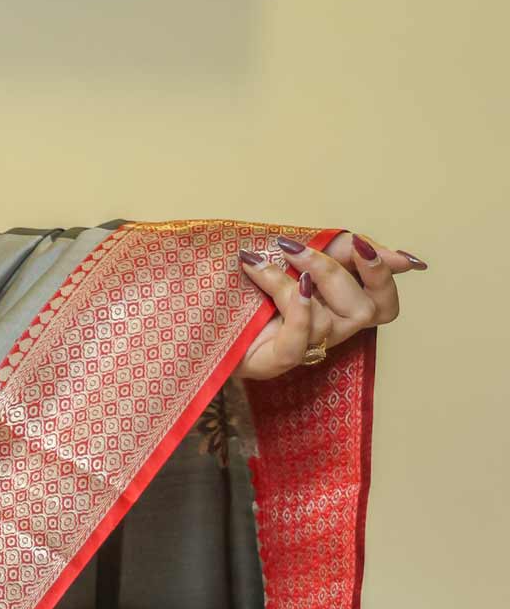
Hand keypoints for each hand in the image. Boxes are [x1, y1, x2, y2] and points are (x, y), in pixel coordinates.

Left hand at [237, 231, 424, 379]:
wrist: (210, 316)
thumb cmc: (258, 288)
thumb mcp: (303, 258)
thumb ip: (343, 251)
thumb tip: (398, 255)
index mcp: (345, 306)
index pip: (384, 299)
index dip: (383, 275)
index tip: (364, 248)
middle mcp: (335, 331)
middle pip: (364, 309)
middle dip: (333, 271)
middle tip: (295, 248)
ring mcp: (308, 348)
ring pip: (327, 319)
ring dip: (296, 281)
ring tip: (262, 259)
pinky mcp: (279, 359)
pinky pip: (300, 337)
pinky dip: (293, 307)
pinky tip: (269, 279)